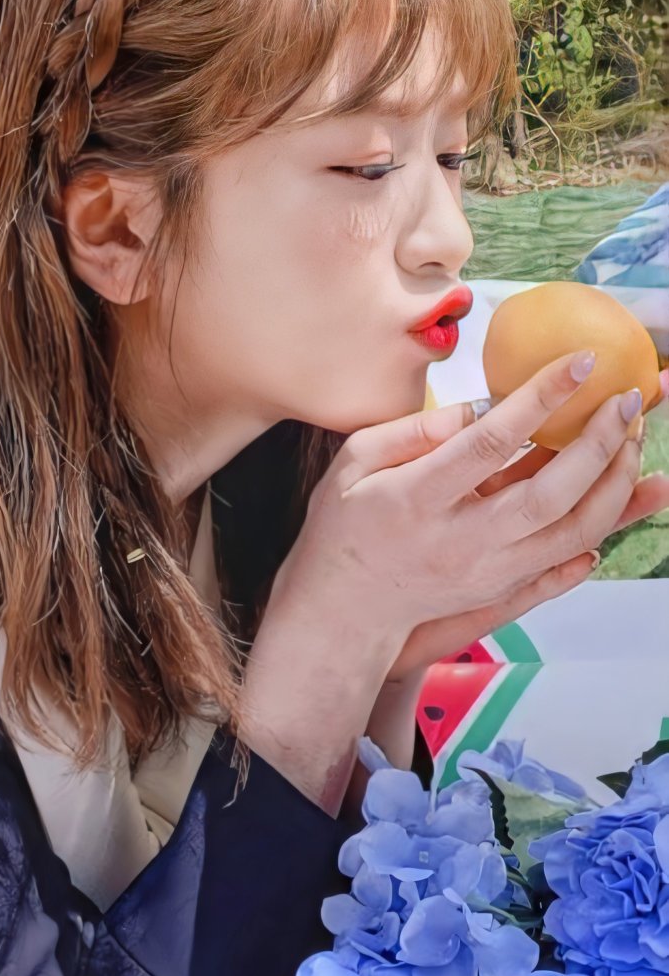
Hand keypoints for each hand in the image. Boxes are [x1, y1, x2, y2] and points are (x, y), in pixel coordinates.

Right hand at [241, 354, 667, 813]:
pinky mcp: (501, 591)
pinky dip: (602, 530)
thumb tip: (474, 410)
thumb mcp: (352, 465)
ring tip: (632, 439)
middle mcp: (461, 540)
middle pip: (549, 493)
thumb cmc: (344, 528)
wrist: (343, 612)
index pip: (492, 443)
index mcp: (418, 499)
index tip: (581, 363)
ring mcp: (486, 572)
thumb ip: (409, 431)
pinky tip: (625, 497)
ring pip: (572, 532)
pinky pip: (567, 563)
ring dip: (614, 485)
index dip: (542, 399)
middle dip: (599, 443)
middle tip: (627, 400)